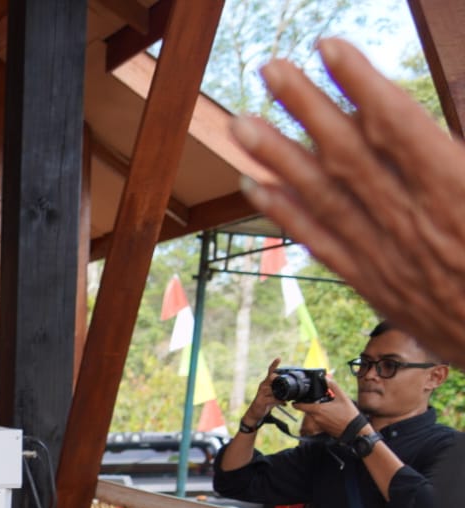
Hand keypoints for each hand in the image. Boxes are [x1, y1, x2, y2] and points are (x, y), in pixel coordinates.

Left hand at [232, 39, 464, 365]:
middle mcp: (414, 222)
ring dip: (278, 157)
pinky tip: (253, 185)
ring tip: (242, 123)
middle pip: (349, 156)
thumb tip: (436, 111)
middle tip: (272, 68)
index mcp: (458, 192)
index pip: (401, 125)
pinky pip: (320, 244)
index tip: (331, 46)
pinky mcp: (374, 282)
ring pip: (324, 198)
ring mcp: (388, 255)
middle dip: (307, 108)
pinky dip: (285, 213)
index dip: (362, 84)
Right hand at [243, 359, 281, 424]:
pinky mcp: (261, 401)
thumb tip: (292, 393)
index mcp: (266, 383)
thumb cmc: (266, 402)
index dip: (274, 365)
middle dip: (276, 378)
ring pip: (272, 389)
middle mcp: (263, 386)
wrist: (256, 413)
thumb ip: (282, 392)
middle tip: (283, 381)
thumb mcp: (274, 396)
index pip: (270, 372)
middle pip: (270, 379)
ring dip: (280, 393)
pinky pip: (272, 399)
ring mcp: (261, 393)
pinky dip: (280, 401)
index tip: (279, 358)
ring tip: (287, 397)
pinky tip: (284, 403)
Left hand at [295, 379, 358, 437]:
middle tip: (320, 400)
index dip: (296, 402)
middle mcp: (315, 417)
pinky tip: (331, 413)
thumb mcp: (342, 397)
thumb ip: (333, 386)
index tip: (296, 400)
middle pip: (307, 409)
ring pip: (313, 415)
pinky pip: (318, 420)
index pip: (299, 406)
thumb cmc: (349, 414)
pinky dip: (321, 416)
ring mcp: (318, 424)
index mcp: (317, 409)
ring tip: (328, 406)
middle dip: (311, 404)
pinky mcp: (322, 428)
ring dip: (317, 410)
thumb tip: (326, 378)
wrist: (355, 430)